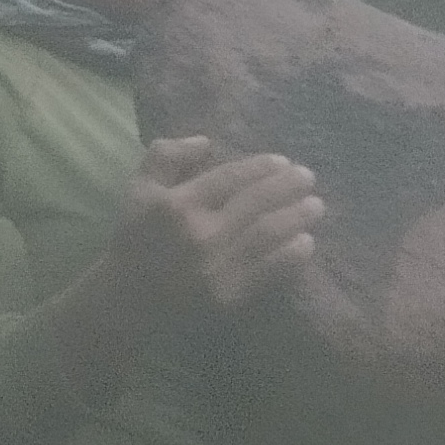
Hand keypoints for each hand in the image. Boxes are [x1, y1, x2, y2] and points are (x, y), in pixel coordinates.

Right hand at [50, 137, 322, 405]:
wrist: (127, 302)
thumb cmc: (134, 240)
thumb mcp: (138, 190)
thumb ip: (166, 156)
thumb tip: (206, 142)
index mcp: (176, 205)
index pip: (231, 178)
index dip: (262, 167)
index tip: (282, 162)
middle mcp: (199, 233)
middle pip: (256, 202)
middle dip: (288, 187)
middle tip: (308, 178)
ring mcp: (216, 266)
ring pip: (268, 234)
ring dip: (297, 217)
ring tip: (316, 206)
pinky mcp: (228, 295)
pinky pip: (268, 270)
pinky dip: (291, 256)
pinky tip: (306, 242)